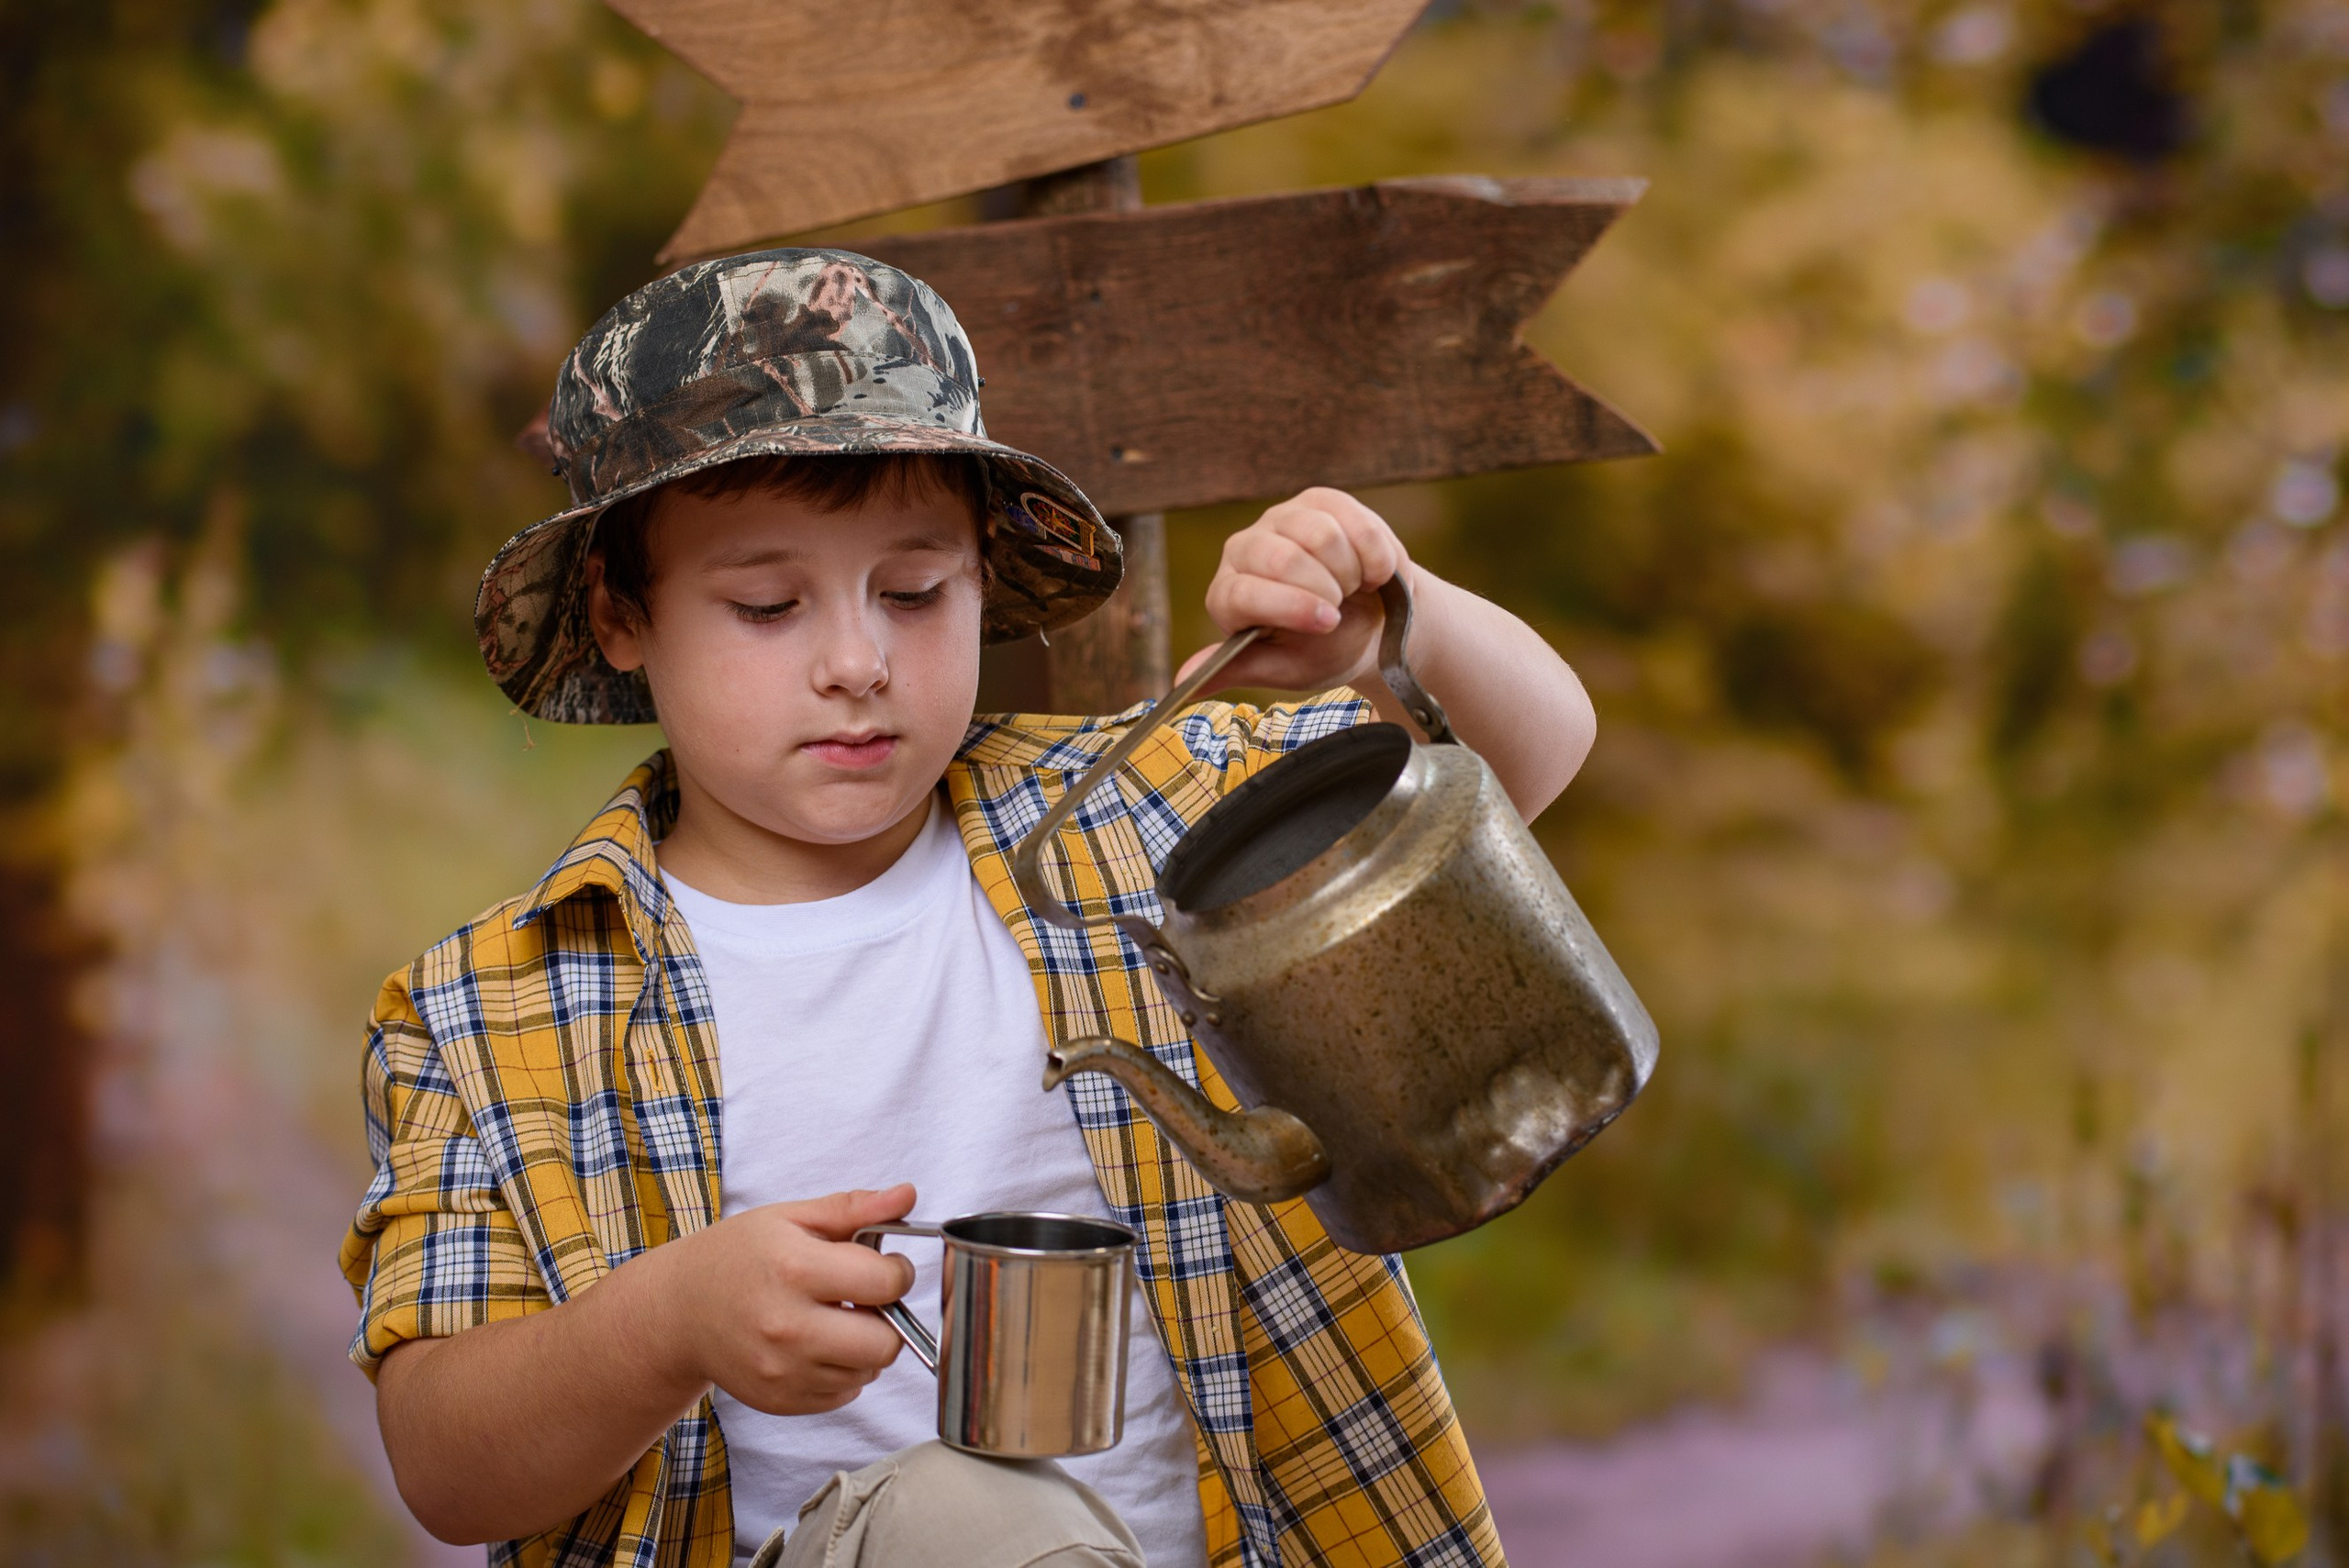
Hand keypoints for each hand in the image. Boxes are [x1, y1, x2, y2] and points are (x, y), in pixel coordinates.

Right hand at [656, 1184, 918, 1415]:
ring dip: (864, 1346)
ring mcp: (782, 1371)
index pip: (886, 1283)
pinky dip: (842, 1371)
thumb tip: (908, 1195)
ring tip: (834, 1319)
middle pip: (885, 1342)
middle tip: (863, 1299)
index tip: (883, 1265)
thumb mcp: (791, 1217)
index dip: (897, 1271)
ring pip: (868, 1371)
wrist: (680, 1310)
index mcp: (794, 1269)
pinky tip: (816, 1345)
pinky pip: (844, 1395)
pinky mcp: (780, 1400)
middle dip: (887, 1317)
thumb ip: (854, 1208)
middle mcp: (788, 1327)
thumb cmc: (738, 1256)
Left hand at [1186, 488, 1408, 692]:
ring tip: (1350, 589)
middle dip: (1325, 590)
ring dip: (1350, 572)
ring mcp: (1281, 519)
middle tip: (1338, 609)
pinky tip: (1370, 571)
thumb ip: (1237, 669)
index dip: (1291, 607)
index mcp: (1227, 595)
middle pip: (1282, 557)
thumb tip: (1183, 681)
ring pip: (1320, 534)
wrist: (1375, 627)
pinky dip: (1373, 554)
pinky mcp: (1319, 501)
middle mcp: (1243, 550)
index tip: (1328, 623)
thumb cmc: (1324, 651)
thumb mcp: (1283, 668)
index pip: (1243, 592)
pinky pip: (1352, 520)